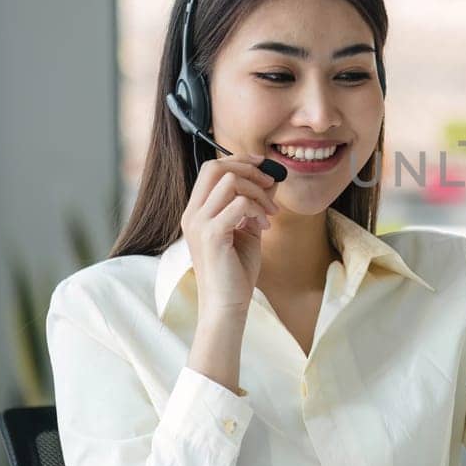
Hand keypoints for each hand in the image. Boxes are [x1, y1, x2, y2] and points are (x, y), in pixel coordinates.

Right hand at [180, 155, 279, 323]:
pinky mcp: (212, 235)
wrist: (226, 305)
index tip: (264, 167)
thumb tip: (272, 179)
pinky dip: (257, 209)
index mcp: (197, 211)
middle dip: (249, 169)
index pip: (212, 168)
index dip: (239, 160)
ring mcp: (199, 224)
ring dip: (258, 192)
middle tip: (271, 184)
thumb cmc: (235, 271)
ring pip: (230, 181)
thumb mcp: (249, 230)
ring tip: (269, 214)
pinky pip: (239, 203)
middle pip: (215, 167)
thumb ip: (255, 204)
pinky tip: (264, 227)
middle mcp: (193, 214)